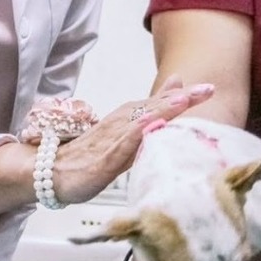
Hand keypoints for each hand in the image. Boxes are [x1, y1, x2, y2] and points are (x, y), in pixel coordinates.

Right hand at [51, 76, 213, 204]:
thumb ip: (149, 118)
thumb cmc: (90, 155)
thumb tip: (174, 98)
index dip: (183, 96)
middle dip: (181, 98)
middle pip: (154, 107)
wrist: (52, 171)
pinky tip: (151, 126)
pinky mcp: (104, 158)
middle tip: (207, 89)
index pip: (158, 104)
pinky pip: (122, 143)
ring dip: (162, 109)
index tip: (208, 88)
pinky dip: (138, 133)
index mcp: (128, 119)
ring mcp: (112, 139)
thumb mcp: (126, 137)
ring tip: (185, 100)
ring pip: (140, 120)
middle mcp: (121, 123)